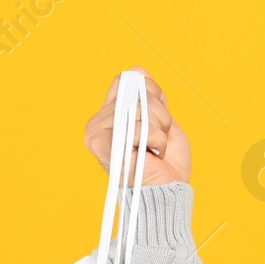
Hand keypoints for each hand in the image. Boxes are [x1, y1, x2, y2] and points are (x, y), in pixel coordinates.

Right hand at [83, 67, 191, 184]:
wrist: (167, 193)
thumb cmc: (165, 163)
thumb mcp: (162, 120)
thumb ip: (149, 95)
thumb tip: (138, 71)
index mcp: (110, 113)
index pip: (128, 79)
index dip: (151, 90)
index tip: (159, 115)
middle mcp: (98, 121)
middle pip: (138, 92)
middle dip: (161, 115)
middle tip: (158, 139)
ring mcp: (97, 132)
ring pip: (141, 109)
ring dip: (160, 131)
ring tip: (154, 149)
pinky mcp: (102, 145)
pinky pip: (139, 129)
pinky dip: (156, 143)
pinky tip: (150, 156)